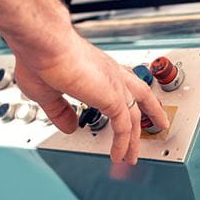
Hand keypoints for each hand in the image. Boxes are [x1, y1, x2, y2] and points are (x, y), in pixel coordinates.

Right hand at [12, 32, 169, 164]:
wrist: (45, 44)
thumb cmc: (42, 56)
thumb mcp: (48, 91)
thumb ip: (61, 111)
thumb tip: (69, 127)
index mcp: (96, 67)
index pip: (120, 80)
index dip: (125, 95)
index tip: (127, 106)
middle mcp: (110, 73)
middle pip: (140, 94)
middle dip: (150, 111)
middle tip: (157, 122)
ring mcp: (115, 84)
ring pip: (136, 114)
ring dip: (136, 136)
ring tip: (135, 153)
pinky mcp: (114, 98)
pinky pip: (125, 127)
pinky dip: (124, 143)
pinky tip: (120, 155)